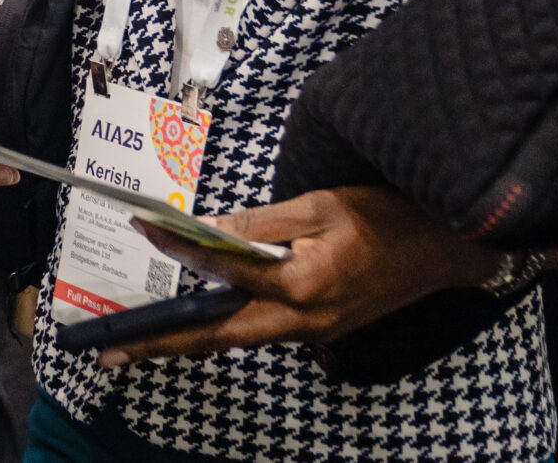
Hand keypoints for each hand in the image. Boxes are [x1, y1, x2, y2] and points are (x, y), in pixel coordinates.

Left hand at [91, 185, 504, 369]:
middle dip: (162, 344)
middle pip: (218, 335)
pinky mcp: (317, 328)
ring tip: (139, 345)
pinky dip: (220, 329)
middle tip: (111, 352)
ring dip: (186, 342)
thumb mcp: (320, 205)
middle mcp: (303, 320)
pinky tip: (193, 325)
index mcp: (303, 286)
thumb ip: (261, 223)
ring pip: (236, 339)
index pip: (223, 268)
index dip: (180, 247)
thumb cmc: (387, 218)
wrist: (446, 248)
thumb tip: (208, 229)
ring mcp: (311, 331)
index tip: (144, 227)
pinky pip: (258, 331)